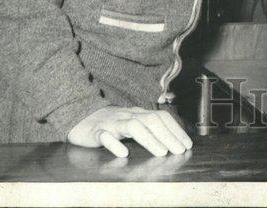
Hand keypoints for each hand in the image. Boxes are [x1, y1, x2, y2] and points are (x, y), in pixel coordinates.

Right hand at [67, 105, 192, 157]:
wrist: (80, 117)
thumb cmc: (110, 124)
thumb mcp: (132, 123)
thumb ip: (148, 129)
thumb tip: (172, 142)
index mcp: (138, 114)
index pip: (162, 117)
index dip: (176, 130)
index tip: (187, 144)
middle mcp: (128, 115)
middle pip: (152, 120)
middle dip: (168, 135)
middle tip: (179, 151)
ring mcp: (112, 123)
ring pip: (133, 126)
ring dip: (150, 139)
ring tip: (161, 153)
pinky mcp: (96, 132)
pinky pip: (105, 136)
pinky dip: (115, 144)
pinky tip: (123, 153)